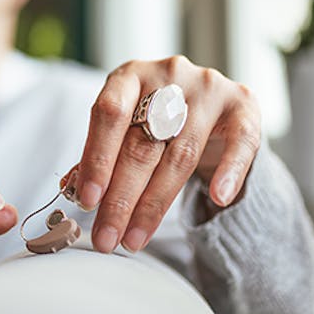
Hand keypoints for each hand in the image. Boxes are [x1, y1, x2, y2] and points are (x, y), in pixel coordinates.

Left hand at [64, 55, 260, 253]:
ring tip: (134, 238)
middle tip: (106, 237)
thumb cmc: (156, 119)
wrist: (211, 107)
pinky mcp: (243, 104)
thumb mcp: (124, 128)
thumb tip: (69, 188)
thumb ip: (100, 155)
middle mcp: (169, 74)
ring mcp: (208, 87)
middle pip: (141, 144)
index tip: (87, 201)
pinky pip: (240, 142)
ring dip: (154, 204)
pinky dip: (230, 172)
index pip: (108, 115)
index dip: (96, 159)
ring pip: (180, 154)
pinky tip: (218, 199)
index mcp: (129, 75)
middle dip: (120, 199)